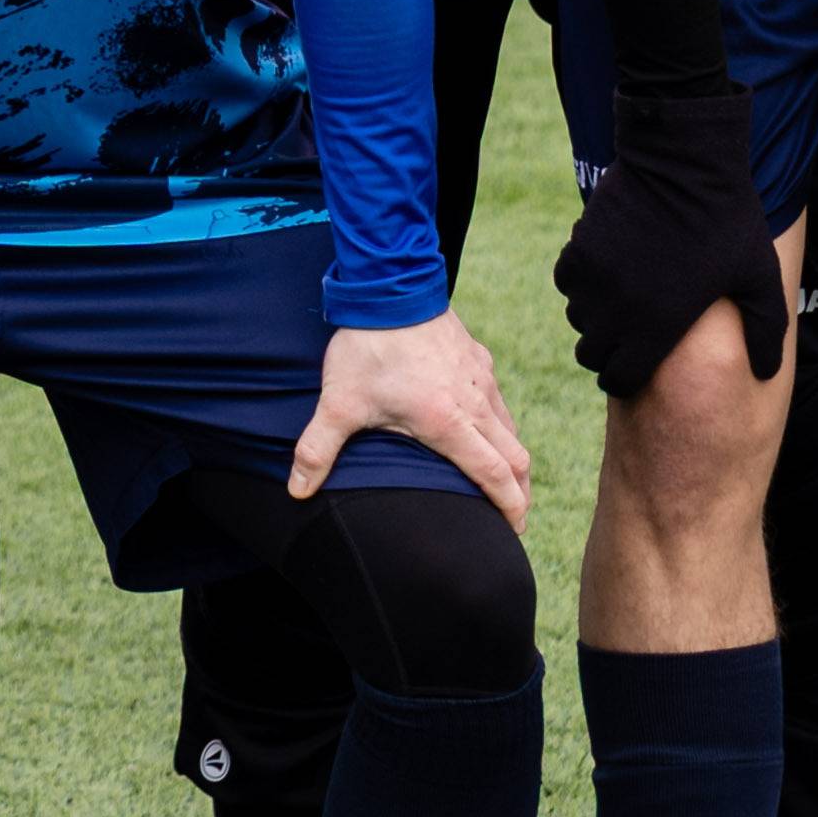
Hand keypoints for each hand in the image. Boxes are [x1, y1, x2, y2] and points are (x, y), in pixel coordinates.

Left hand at [290, 311, 534, 527]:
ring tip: (502, 480)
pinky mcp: (478, 358)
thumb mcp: (338, 403)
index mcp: (449, 423)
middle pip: (516, 457)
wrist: (389, 285)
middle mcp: (475, 402)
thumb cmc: (366, 346)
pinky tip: (483, 428)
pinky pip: (499, 401)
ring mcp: (481, 378)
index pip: (495, 475)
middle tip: (513, 517)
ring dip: (512, 458)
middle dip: (521, 492)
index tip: (514, 531)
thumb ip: (317, 451)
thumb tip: (297, 491)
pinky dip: (500, 425)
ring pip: (511, 428)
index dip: (510, 508)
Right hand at [554, 79, 790, 401]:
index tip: (632, 368)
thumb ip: (765, 330)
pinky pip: (566, 283)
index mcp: (660, 327)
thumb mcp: (758, 278)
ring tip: (619, 300)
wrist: (684, 163)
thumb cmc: (727, 222)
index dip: (624, 378)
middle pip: (591, 355)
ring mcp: (594, 280)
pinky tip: (606, 270)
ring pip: (578, 318)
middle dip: (606, 353)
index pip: (619, 380)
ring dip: (594, 316)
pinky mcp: (578, 250)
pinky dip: (580, 283)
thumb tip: (767, 372)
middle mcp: (618, 311)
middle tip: (624, 338)